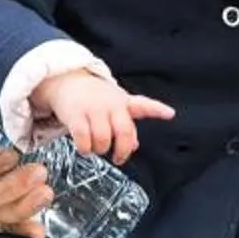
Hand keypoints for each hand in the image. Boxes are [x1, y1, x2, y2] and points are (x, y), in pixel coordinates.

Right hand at [32, 70, 175, 162]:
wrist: (68, 81)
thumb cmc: (95, 98)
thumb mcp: (115, 107)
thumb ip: (126, 126)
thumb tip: (135, 146)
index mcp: (124, 103)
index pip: (144, 105)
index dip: (158, 109)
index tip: (170, 114)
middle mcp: (111, 104)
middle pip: (124, 131)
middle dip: (122, 150)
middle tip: (118, 157)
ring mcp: (94, 109)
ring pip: (103, 139)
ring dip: (100, 149)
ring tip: (96, 147)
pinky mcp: (76, 114)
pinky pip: (83, 139)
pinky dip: (85, 148)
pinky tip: (84, 147)